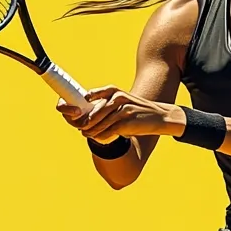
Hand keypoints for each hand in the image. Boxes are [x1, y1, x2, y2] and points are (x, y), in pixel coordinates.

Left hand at [56, 85, 185, 142]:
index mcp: (114, 91)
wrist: (160, 116)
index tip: (69, 111)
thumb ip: (108, 105)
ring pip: (99, 123)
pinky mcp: (126, 122)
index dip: (79, 104)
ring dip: (91, 131)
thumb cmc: (139, 111)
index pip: (91, 95)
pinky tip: (98, 138)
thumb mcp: (123, 102)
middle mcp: (117, 98)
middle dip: (84, 121)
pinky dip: (101, 136)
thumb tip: (89, 115)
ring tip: (86, 134)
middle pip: (93, 112)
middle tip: (79, 128)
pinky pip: (108, 131)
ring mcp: (122, 110)